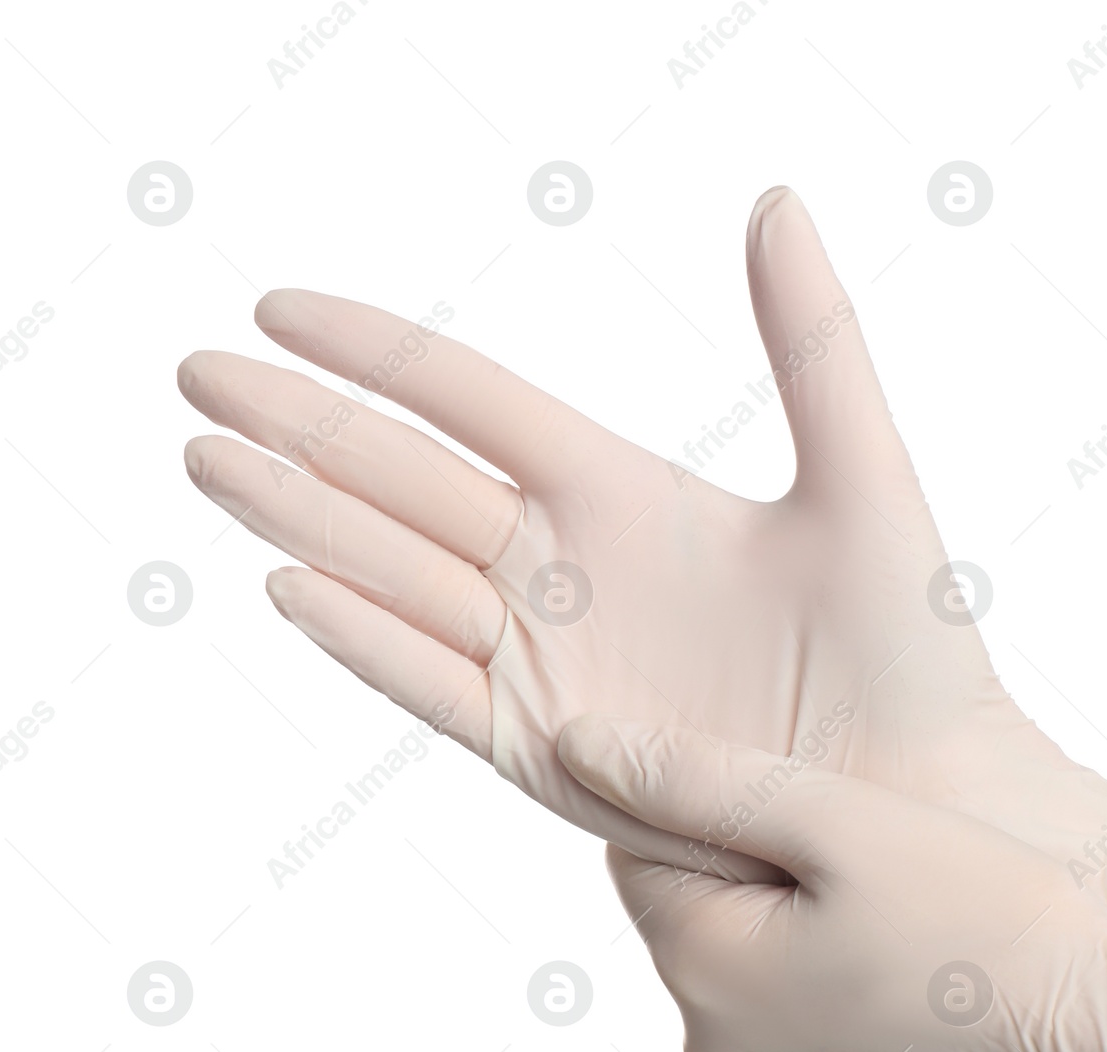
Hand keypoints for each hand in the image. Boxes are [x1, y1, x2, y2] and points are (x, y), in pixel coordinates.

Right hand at [178, 188, 1106, 942]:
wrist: (910, 798)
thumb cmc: (907, 649)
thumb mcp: (861, 478)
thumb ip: (811, 345)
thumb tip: (776, 198)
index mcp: (621, 492)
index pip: (469, 402)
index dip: (376, 353)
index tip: (279, 304)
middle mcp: (565, 569)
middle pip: (404, 480)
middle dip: (301, 427)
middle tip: (196, 372)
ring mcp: (545, 661)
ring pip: (396, 575)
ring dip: (300, 517)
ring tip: (208, 458)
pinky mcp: (542, 751)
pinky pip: (435, 684)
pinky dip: (365, 638)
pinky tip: (290, 585)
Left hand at [557, 712, 1106, 1051]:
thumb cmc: (990, 926)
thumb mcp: (841, 823)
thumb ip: (699, 781)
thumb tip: (578, 748)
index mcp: (702, 972)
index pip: (642, 853)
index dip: (712, 800)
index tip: (801, 785)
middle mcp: (718, 1049)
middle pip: (699, 910)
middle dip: (762, 860)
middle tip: (868, 833)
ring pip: (756, 962)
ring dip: (805, 916)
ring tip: (906, 893)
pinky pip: (806, 1015)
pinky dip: (841, 974)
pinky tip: (921, 954)